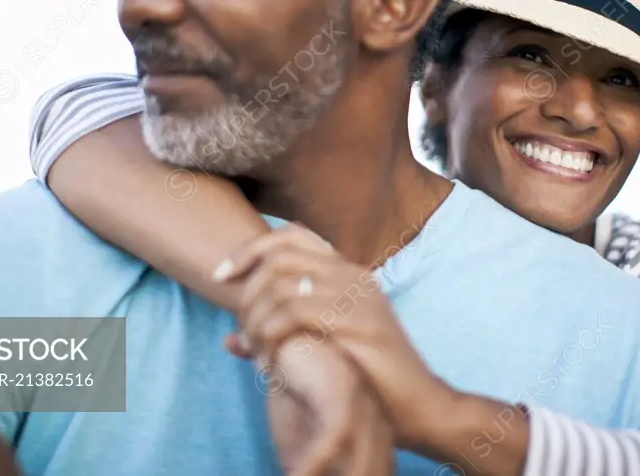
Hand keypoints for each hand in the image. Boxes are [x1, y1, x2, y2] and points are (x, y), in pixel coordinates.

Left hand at [217, 223, 454, 449]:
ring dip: (255, 318)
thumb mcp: (321, 347)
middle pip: (279, 255)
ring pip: (281, 285)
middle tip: (240, 328)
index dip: (249, 249)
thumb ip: (278, 336)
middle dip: (246, 289)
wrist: (418, 404)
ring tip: (254, 350)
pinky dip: (270, 335)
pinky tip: (269, 360)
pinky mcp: (358, 321)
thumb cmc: (368, 378)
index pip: (291, 234)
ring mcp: (357, 294)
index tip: (221, 276)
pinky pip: (294, 314)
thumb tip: (230, 342)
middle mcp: (352, 273)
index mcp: (346, 271)